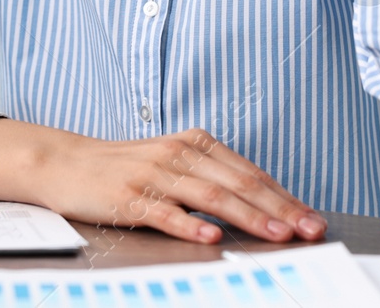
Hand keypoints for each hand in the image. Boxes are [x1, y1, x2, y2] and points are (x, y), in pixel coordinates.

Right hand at [0, 117, 327, 244]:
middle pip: (239, 183)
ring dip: (248, 216)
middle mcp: (179, 154)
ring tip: (275, 234)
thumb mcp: (175, 163)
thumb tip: (265, 206)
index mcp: (196, 144)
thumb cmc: (126, 168)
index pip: (251, 173)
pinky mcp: (129, 196)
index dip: (285, 196)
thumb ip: (213, 180)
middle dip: (280, 208)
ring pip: (210, 196)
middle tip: (309, 230)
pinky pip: (165, 211)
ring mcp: (154, 174)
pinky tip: (211, 235)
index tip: (313, 218)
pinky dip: (190, 224)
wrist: (66, 163)